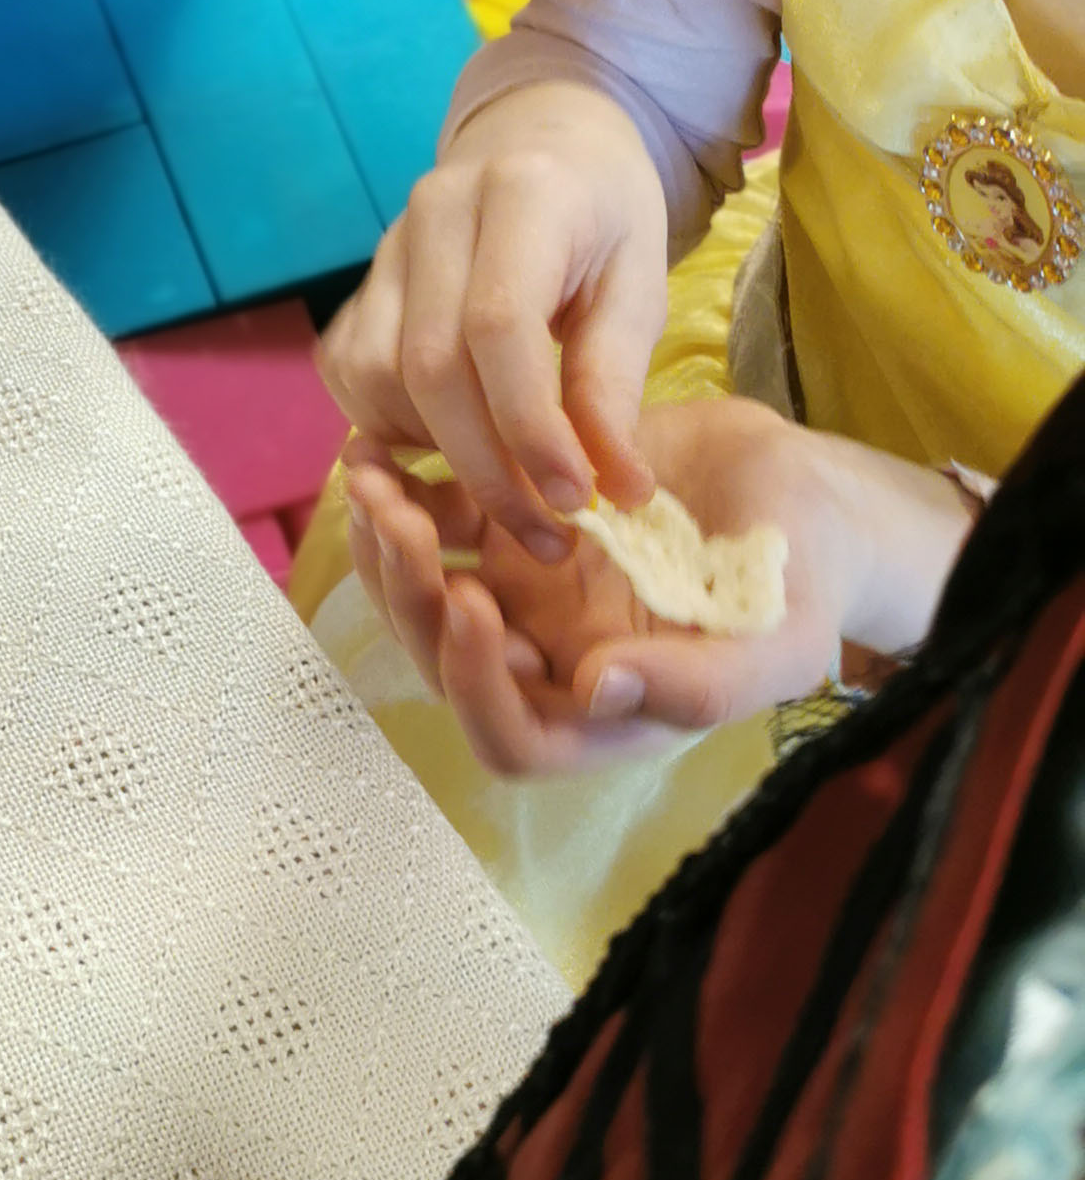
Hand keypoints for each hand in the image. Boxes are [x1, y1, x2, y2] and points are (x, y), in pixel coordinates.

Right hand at [317, 83, 671, 547]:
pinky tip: (452, 441)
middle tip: (546, 532)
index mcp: (519, 195)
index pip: (499, 326)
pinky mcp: (360, 280)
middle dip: (485, 467)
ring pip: (377, 375)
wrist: (544, 140)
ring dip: (435, 453)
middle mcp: (433, 210)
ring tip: (506, 490)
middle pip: (430, 364)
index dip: (531, 427)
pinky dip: (390, 426)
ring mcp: (385, 243)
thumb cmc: (606, 216)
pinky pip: (349, 369)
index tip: (576, 500)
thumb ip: (616, 382)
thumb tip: (614, 491)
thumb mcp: (641, 284)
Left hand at [343, 397, 974, 777]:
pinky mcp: (514, 521)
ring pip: (423, 589)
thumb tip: (597, 688)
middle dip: (408, 595)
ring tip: (372, 474)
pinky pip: (436, 519)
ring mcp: (527, 590)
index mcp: (608, 713)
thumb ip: (702, 683)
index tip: (472, 602)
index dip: (476, 685)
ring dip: (386, 543)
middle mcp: (552, 659)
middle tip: (399, 518)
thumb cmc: (807, 579)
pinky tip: (381, 443)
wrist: (802, 490)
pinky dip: (401, 489)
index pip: (512, 736)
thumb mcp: (781, 639)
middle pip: (444, 660)